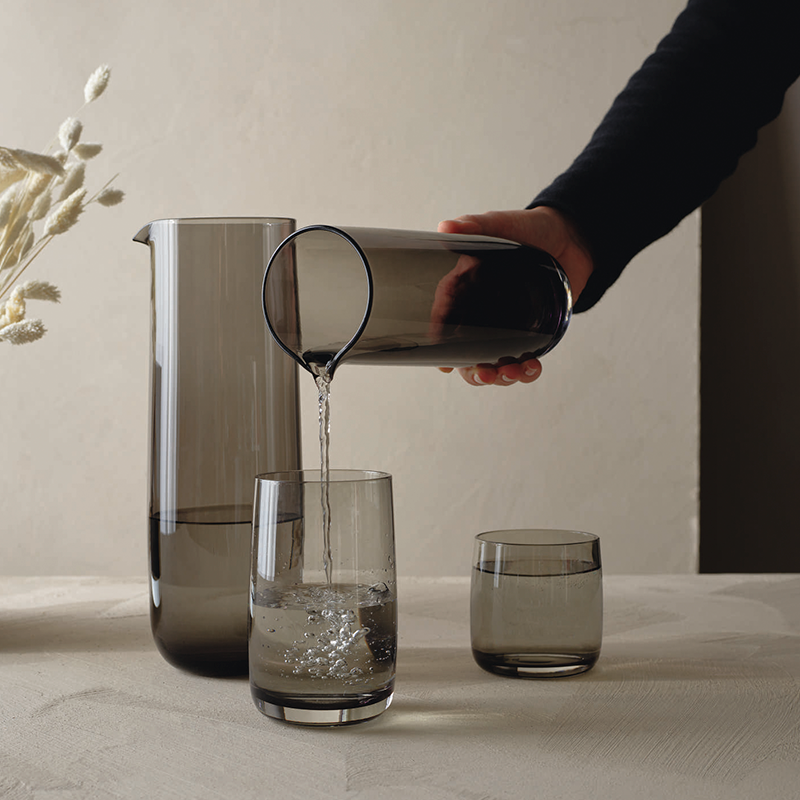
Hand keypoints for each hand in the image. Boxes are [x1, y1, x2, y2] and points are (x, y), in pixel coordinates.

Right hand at [436, 207, 592, 385]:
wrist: (572, 237)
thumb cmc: (530, 229)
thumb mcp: (502, 224)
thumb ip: (475, 225)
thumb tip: (446, 227)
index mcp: (465, 290)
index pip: (444, 322)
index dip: (440, 346)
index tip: (444, 364)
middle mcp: (482, 313)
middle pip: (467, 354)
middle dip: (473, 372)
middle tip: (485, 374)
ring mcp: (506, 326)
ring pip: (494, 363)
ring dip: (500, 376)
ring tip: (514, 372)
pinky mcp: (531, 333)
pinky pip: (523, 360)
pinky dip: (527, 371)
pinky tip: (533, 366)